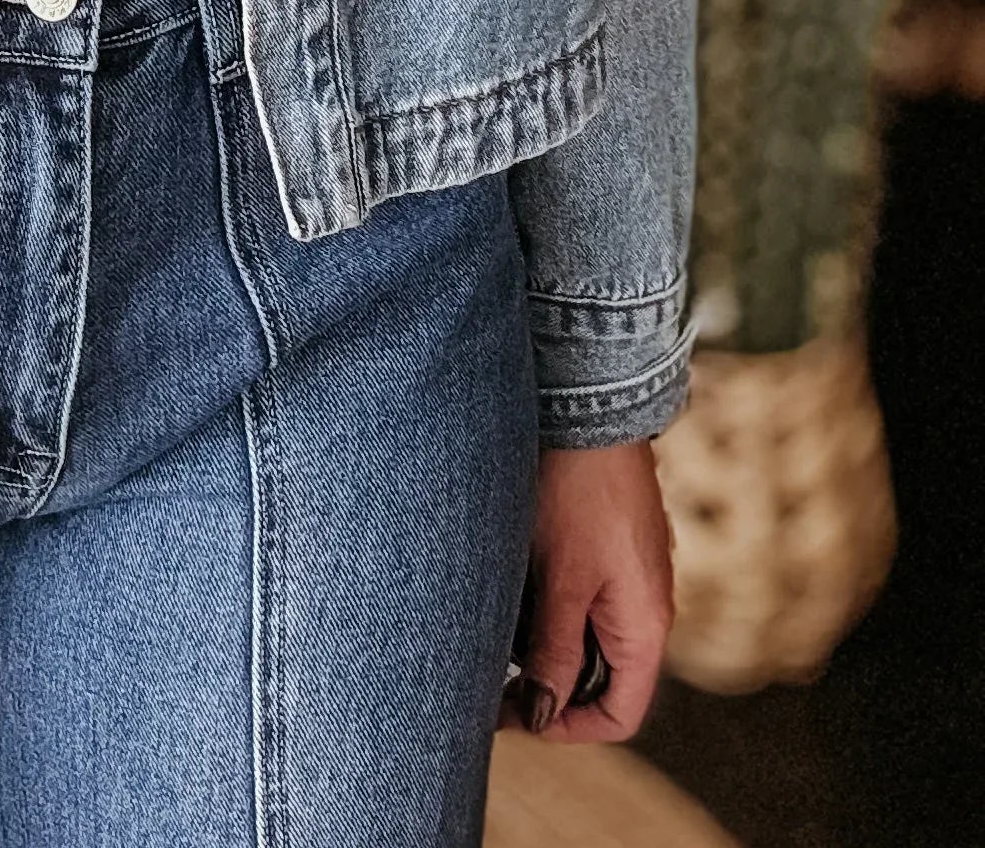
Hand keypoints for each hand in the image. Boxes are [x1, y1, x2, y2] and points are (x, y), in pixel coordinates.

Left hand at [506, 439, 675, 742]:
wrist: (591, 408)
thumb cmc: (577, 491)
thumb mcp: (561, 580)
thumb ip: (555, 650)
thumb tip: (544, 713)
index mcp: (646, 627)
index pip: (619, 714)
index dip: (568, 728)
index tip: (514, 716)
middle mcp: (647, 608)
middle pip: (604, 681)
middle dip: (551, 688)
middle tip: (491, 680)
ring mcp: (631, 577)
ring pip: (590, 640)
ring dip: (547, 648)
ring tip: (493, 637)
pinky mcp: (612, 549)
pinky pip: (587, 602)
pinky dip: (552, 612)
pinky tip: (512, 595)